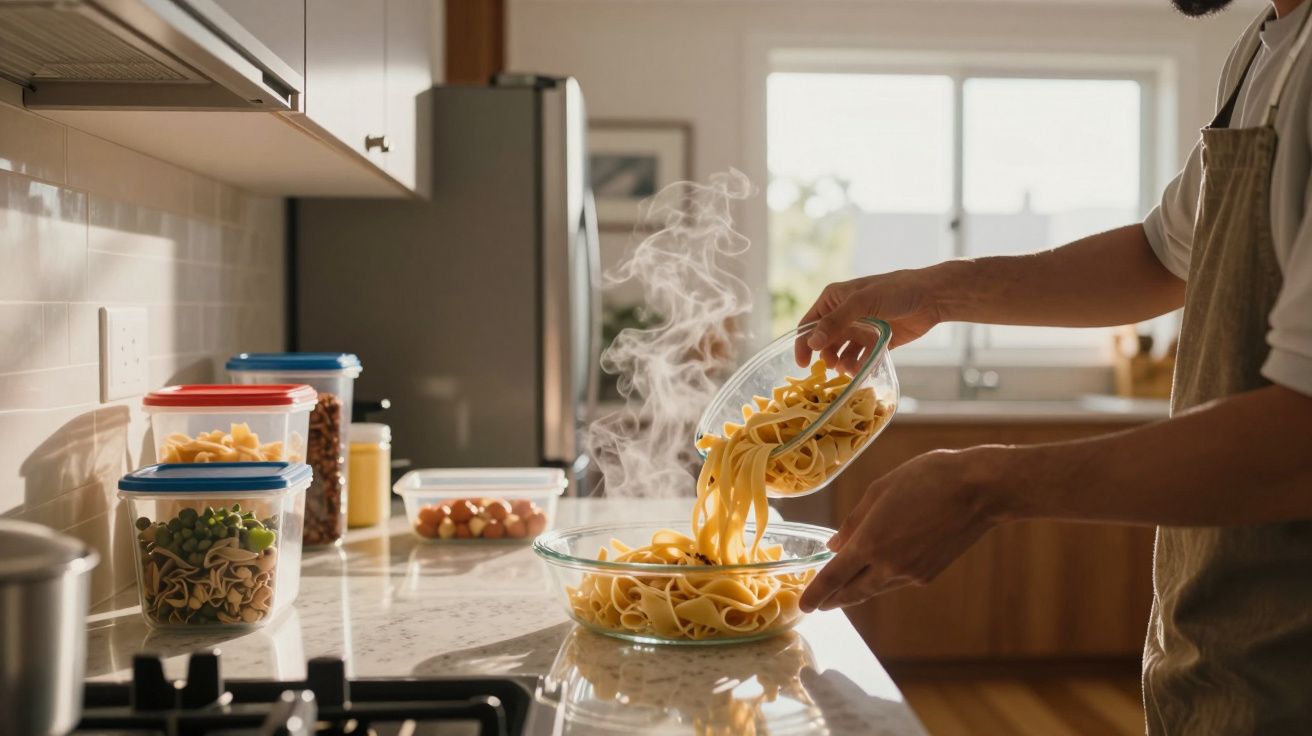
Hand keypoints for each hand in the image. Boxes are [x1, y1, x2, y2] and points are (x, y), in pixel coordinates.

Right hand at [794, 268, 946, 369]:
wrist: (930, 297)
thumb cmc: (895, 291)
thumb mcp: (862, 302)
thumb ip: (836, 321)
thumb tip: (812, 342)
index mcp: (834, 300)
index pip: (809, 324)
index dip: (804, 344)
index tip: (803, 365)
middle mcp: (844, 315)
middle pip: (825, 342)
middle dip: (827, 357)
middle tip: (834, 368)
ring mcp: (860, 329)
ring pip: (843, 353)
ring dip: (844, 364)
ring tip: (851, 370)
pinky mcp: (875, 342)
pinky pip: (861, 358)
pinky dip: (860, 366)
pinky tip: (864, 370)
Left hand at [799, 447, 1005, 611]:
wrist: (979, 490)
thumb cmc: (927, 478)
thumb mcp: (880, 490)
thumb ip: (854, 521)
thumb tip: (835, 545)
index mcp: (871, 543)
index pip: (834, 577)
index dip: (816, 593)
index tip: (803, 605)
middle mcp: (889, 565)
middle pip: (853, 592)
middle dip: (833, 600)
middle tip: (818, 605)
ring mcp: (912, 574)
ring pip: (876, 588)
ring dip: (857, 591)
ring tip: (843, 590)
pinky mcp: (929, 574)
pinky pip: (897, 581)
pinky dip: (882, 579)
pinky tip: (878, 571)